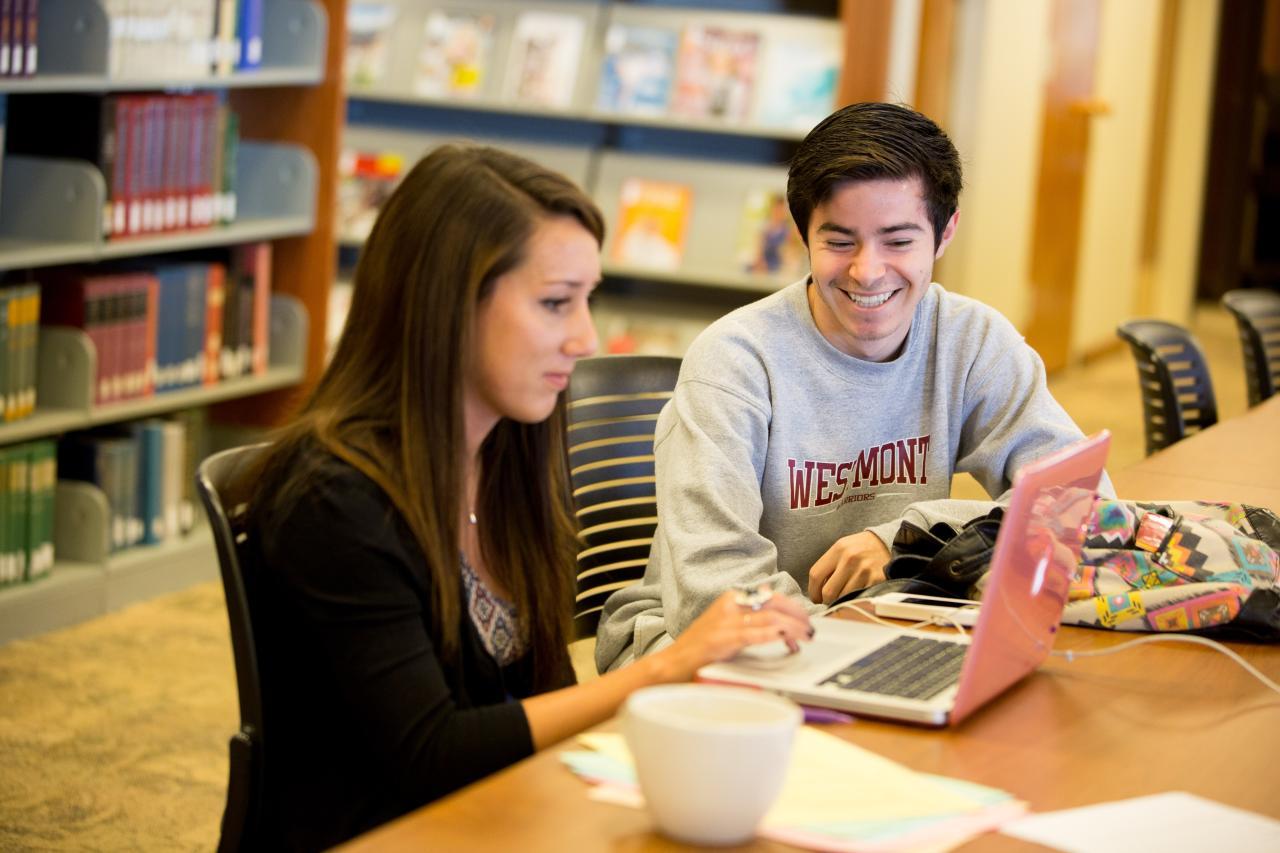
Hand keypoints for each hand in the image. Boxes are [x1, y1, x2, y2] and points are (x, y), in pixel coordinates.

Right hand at [657, 589, 812, 681]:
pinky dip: (776, 635)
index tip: (804, 620)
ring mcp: (725, 622)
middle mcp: (729, 605)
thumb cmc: (699, 650)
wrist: (670, 665)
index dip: (792, 607)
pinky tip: (788, 641)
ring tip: (805, 638)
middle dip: (797, 615)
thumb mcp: (725, 625)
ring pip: (770, 617)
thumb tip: (773, 605)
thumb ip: (747, 616)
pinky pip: (756, 633)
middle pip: (774, 603)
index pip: (770, 596)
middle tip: (810, 630)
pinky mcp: (722, 639)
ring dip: (793, 627)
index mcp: (731, 599)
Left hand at [807, 531, 889, 604]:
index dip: (812, 591)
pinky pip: (859, 598)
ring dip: (841, 601)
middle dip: (826, 600)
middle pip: (828, 591)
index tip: (815, 598)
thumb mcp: (842, 548)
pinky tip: (857, 595)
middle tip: (829, 600)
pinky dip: (855, 600)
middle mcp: (850, 559)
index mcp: (839, 549)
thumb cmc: (860, 548)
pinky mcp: (877, 580)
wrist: (888, 543)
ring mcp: (865, 571)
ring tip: (844, 596)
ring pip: (843, 598)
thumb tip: (817, 590)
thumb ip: (828, 565)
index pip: (816, 575)